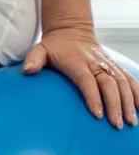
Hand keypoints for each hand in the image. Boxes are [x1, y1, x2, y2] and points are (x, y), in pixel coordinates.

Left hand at [24, 28, 138, 128]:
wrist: (71, 30)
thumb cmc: (54, 46)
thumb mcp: (39, 50)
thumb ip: (33, 60)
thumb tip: (28, 70)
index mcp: (77, 61)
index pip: (87, 81)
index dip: (93, 97)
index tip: (98, 114)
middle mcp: (96, 62)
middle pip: (109, 84)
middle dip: (115, 105)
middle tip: (117, 124)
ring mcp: (107, 63)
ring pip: (123, 82)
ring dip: (129, 102)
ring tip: (131, 121)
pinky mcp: (114, 65)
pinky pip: (129, 78)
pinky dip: (138, 91)